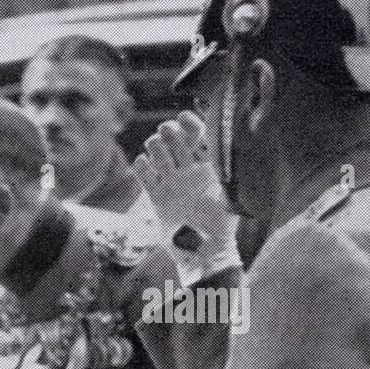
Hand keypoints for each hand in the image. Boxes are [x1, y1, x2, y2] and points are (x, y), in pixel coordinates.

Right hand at [133, 113, 239, 283]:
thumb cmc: (222, 225)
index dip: (190, 124)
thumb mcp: (229, 193)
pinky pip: (144, 176)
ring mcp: (172, 183)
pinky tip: (142, 163)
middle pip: (176, 141)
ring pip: (159, 154)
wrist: (203, 251)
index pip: (199, 136)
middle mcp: (190, 172)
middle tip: (166, 131)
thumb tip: (229, 147)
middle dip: (170, 132)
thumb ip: (227, 171)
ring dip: (155, 146)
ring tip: (153, 146)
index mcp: (209, 166)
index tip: (182, 117)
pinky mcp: (156, 198)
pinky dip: (141, 167)